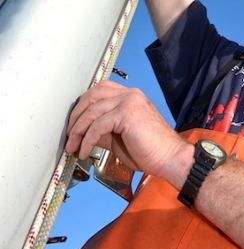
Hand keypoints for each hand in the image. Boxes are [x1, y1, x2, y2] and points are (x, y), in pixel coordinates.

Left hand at [65, 81, 192, 185]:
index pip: (100, 91)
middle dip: (76, 116)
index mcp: (130, 96)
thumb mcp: (119, 138)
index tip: (74, 124)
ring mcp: (129, 101)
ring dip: (78, 130)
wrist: (169, 157)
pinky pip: (98, 125)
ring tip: (72, 146)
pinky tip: (84, 151)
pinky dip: (87, 140)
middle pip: (93, 95)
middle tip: (68, 136)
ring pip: (92, 109)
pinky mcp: (127, 113)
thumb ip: (103, 131)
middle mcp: (130, 94)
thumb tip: (83, 134)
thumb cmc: (149, 150)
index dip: (83, 106)